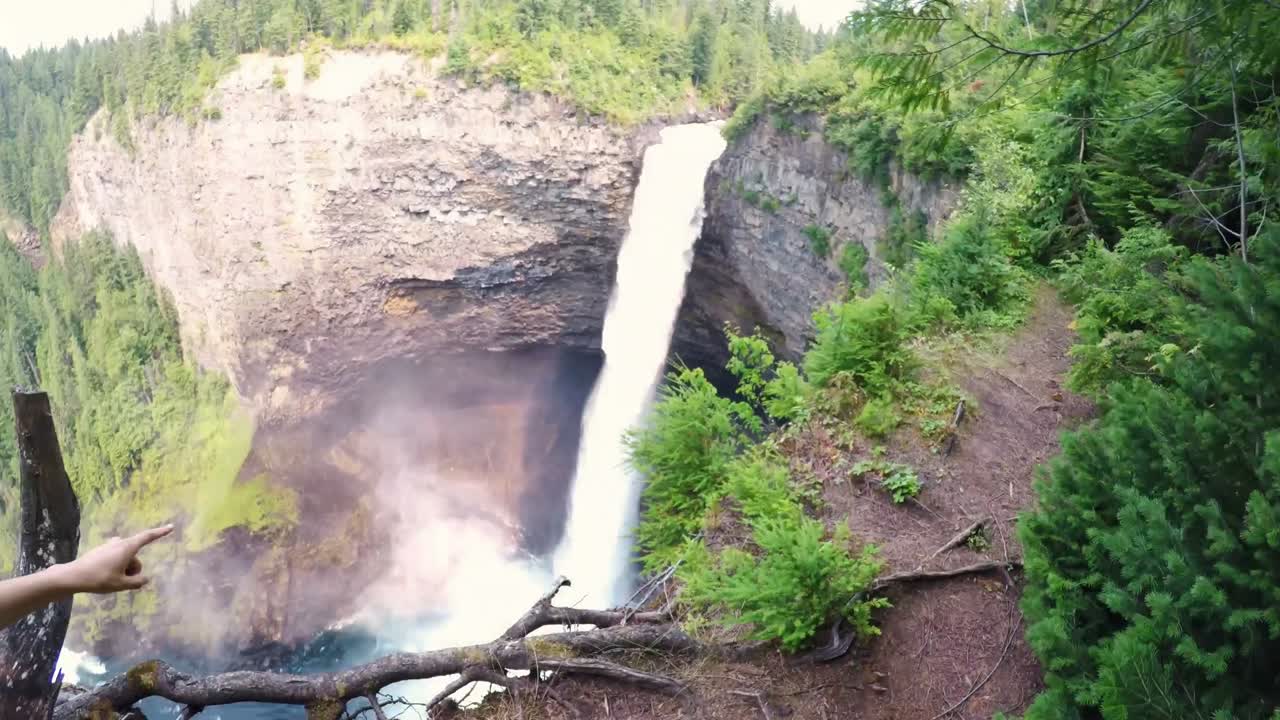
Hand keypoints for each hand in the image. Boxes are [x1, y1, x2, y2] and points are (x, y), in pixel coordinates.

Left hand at [57, 525, 174, 593]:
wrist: (73, 576)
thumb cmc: (99, 579)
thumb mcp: (121, 584)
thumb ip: (137, 581)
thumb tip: (145, 579)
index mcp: (127, 548)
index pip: (148, 537)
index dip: (160, 533)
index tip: (171, 527)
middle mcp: (119, 543)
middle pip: (135, 554)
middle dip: (134, 567)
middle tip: (124, 581)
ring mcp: (109, 546)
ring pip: (125, 556)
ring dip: (124, 567)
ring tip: (113, 580)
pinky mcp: (101, 550)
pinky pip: (115, 557)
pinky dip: (116, 565)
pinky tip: (104, 576)